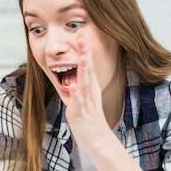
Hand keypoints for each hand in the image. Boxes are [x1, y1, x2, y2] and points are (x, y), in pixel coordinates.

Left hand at [65, 32, 112, 151]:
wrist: (97, 138)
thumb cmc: (89, 118)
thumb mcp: (84, 96)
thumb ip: (79, 84)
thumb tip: (72, 73)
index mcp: (90, 85)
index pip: (86, 62)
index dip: (83, 48)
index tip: (80, 32)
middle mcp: (89, 90)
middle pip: (87, 67)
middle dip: (84, 51)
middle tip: (82, 35)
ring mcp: (86, 101)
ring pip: (85, 83)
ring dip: (84, 70)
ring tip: (81, 57)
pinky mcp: (80, 113)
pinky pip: (78, 102)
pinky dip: (76, 94)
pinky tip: (72, 86)